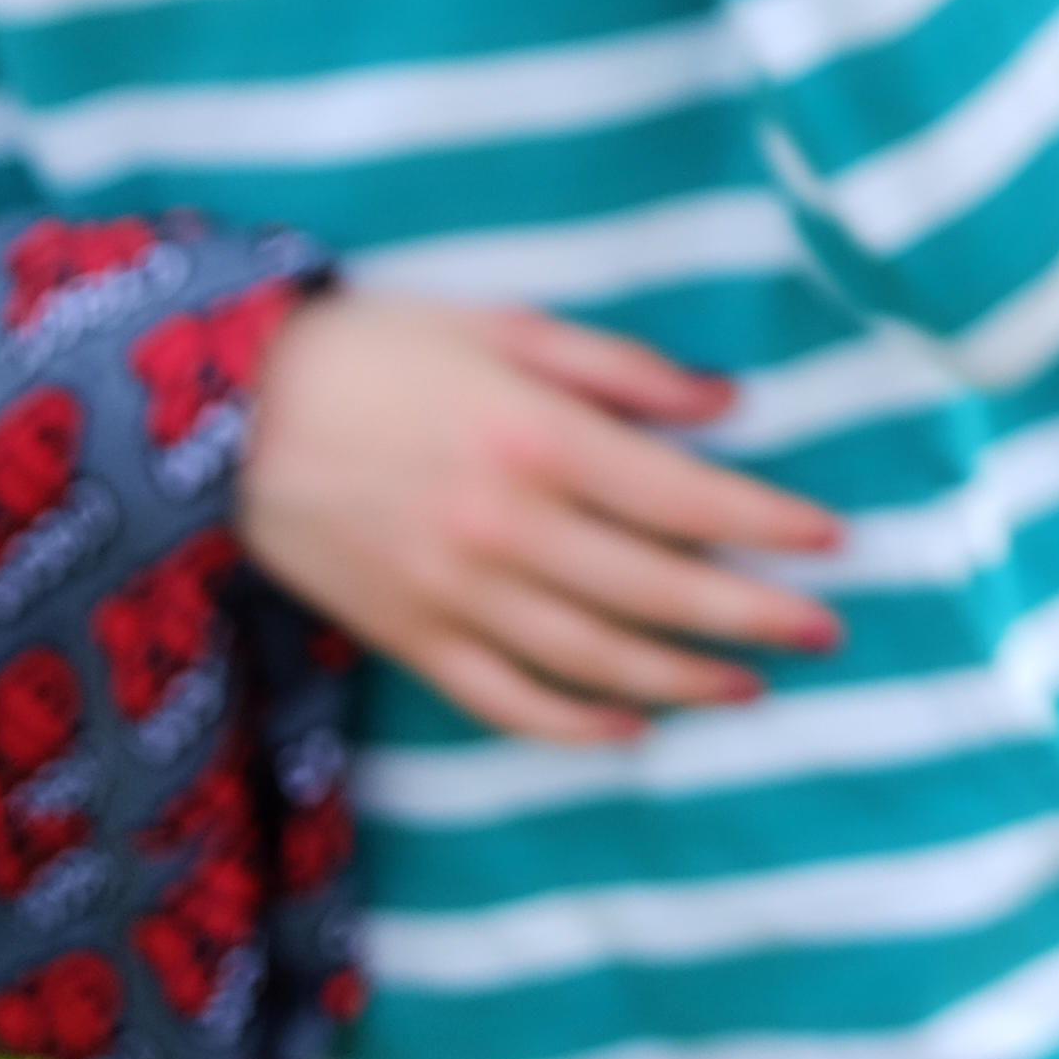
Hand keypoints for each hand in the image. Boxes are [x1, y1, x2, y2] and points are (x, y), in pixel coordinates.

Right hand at [235, 289, 848, 744]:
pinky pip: (506, 700)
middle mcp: (509, 530)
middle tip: (827, 634)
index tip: (832, 543)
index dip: (767, 526)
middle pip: (658, 592)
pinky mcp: (410, 637)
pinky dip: (573, 726)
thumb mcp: (507, 327)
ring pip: (594, 660)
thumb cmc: (379, 349)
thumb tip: (727, 403)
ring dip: (682, 680)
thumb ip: (622, 369)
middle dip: (753, 617)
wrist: (226, 413)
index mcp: (541, 441)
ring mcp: (456, 595)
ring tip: (750, 688)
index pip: (686, 500)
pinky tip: (630, 731)